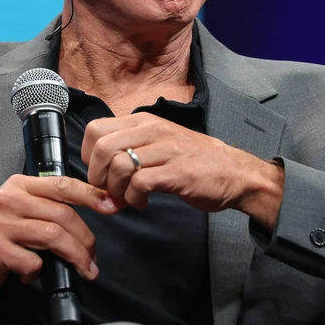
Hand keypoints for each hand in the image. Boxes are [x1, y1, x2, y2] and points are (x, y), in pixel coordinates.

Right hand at [0, 175, 121, 302]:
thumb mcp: (15, 209)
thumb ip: (43, 207)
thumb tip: (84, 221)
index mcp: (18, 185)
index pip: (63, 185)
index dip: (92, 195)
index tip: (112, 205)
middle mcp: (9, 199)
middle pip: (63, 215)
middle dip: (86, 240)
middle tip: (93, 258)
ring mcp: (0, 224)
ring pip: (53, 237)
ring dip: (75, 257)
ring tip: (83, 270)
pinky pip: (32, 262)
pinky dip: (38, 273)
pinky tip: (30, 276)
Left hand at [81, 113, 284, 227]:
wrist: (235, 173)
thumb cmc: (194, 160)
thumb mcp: (158, 142)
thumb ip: (130, 149)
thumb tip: (98, 170)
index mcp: (144, 121)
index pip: (95, 128)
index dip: (88, 155)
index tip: (99, 172)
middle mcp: (152, 130)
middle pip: (101, 148)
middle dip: (97, 176)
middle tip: (109, 190)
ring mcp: (165, 149)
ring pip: (118, 165)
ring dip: (116, 190)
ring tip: (128, 198)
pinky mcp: (175, 171)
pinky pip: (138, 184)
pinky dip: (133, 199)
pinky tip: (142, 203)